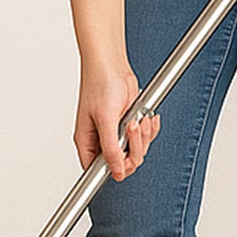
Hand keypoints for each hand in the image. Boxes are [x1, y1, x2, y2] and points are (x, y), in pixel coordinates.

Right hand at [76, 61, 160, 179]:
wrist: (112, 65)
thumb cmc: (100, 84)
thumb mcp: (105, 119)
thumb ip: (111, 148)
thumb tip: (116, 171)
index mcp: (87, 141)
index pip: (98, 170)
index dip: (115, 168)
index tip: (126, 158)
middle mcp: (101, 140)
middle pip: (123, 163)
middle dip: (134, 147)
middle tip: (132, 128)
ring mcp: (116, 133)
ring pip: (136, 151)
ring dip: (143, 135)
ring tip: (138, 118)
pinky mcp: (129, 125)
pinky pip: (144, 138)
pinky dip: (149, 129)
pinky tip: (146, 117)